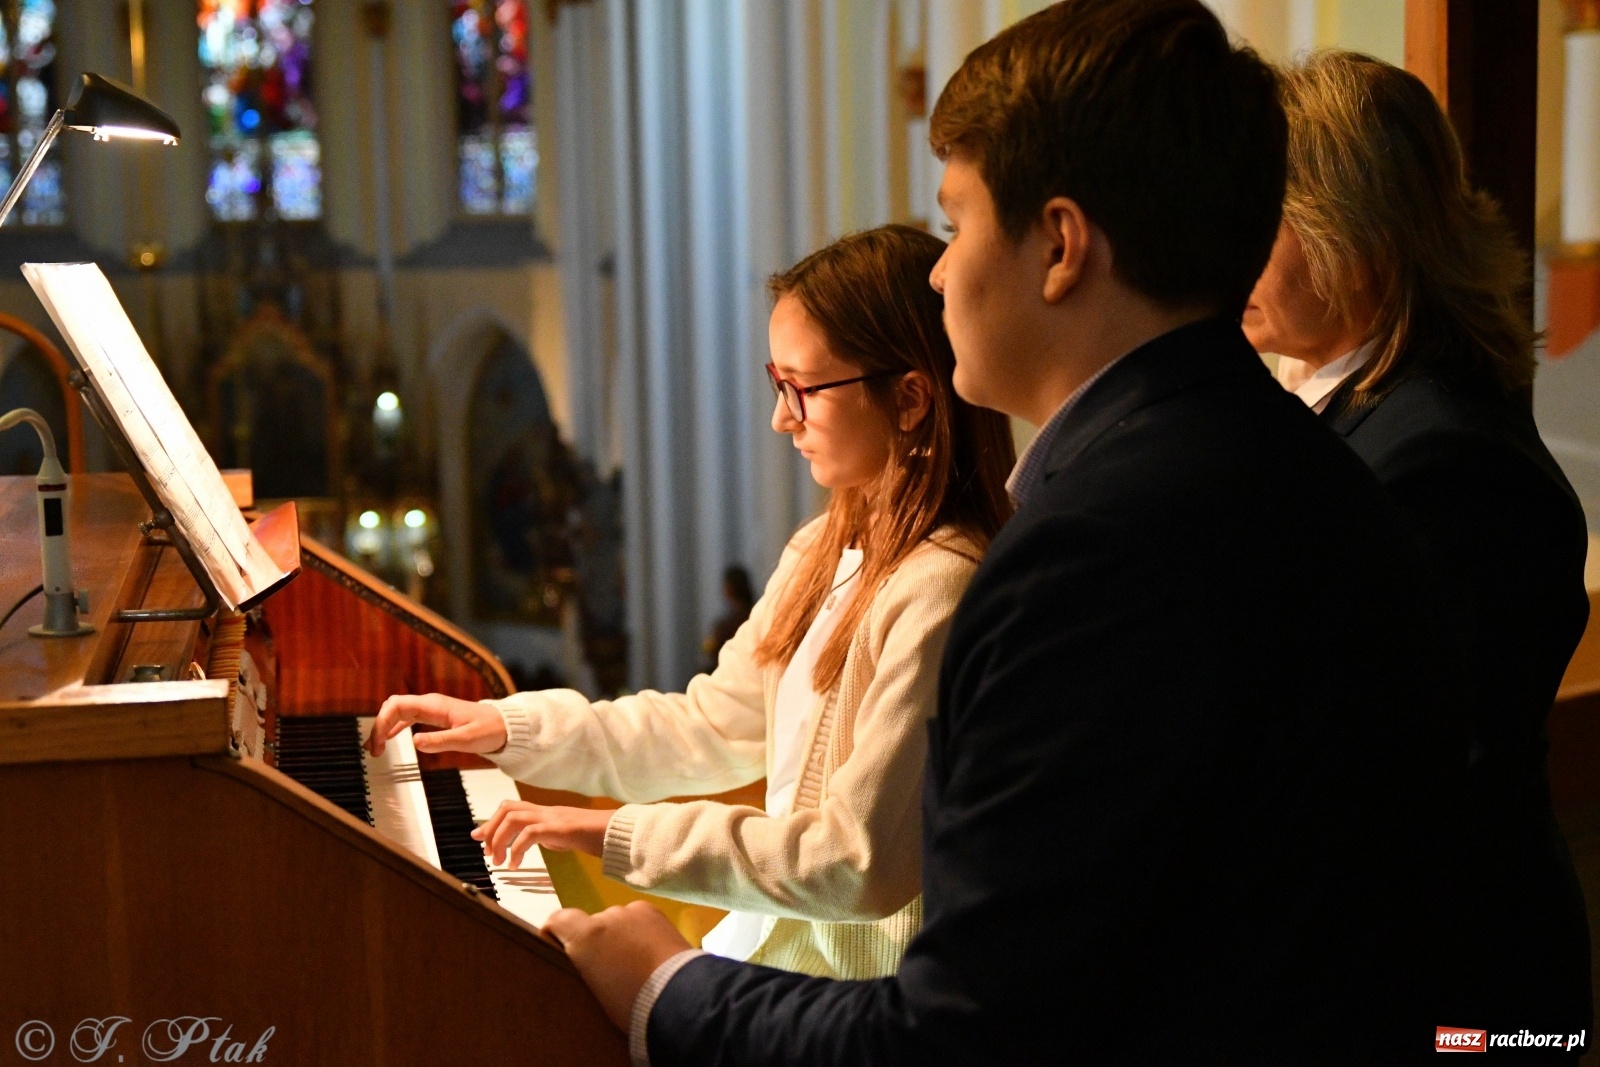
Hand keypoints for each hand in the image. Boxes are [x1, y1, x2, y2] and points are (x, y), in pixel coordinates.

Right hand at [365, 693, 506, 756]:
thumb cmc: (489, 730)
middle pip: (393, 707)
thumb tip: (414, 741)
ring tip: (374, 748)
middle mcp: (429, 704)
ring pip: (398, 712)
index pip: (397, 706)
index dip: (382, 722)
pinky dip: (395, 728)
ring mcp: (431, 709)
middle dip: (379, 725)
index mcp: (434, 706)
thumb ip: (441, 741)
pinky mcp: (434, 717)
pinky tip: (389, 740)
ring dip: (384, 727)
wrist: (505, 726)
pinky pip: (408, 718)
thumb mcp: (466, 739)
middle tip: (374, 750)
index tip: (379, 744)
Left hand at [472, 802, 612, 863]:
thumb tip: (528, 844)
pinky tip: (515, 865)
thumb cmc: (593, 836)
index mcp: (545, 813)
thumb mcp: (562, 836)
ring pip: (513, 818)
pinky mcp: (558, 828)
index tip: (479, 838)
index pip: (511, 807)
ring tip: (498, 862)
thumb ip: (545, 837)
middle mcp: (545, 811)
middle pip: (507, 808)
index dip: (491, 821)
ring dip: (500, 839)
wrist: (616, 832)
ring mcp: (551, 817)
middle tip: (487, 852)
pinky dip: (516, 850)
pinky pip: (529, 834)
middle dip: (491, 829)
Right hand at [544, 902, 692, 1029]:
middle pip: (592, 924)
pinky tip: (651, 951)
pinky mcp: (656, 912)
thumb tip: (587, 961)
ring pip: (618, 922)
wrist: (677, 995)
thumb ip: (584, 965)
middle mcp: (606, 916)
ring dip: (620, 936)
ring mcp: (633, 911)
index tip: (556, 946)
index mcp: (585, 936)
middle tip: (608, 968)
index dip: (554, 931)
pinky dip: (639, 931)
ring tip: (635, 961)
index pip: (558, 919)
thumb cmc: (630, 1003)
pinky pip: (638, 919)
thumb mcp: (594, 990)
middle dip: (596, 941)